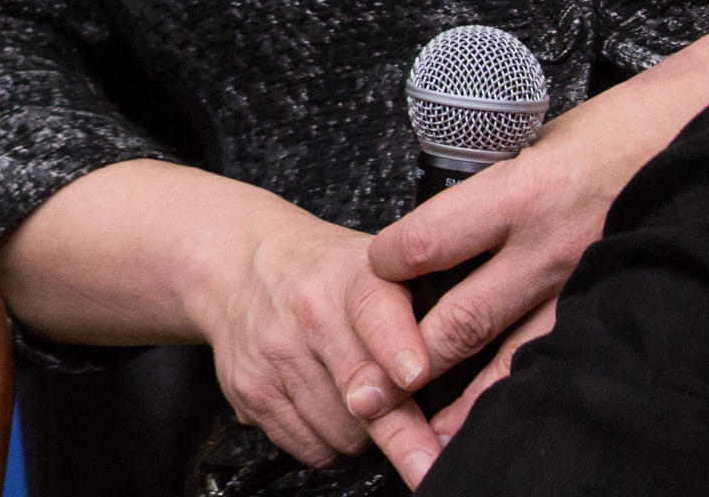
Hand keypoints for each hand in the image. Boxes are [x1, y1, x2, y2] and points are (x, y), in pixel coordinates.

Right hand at [187, 203, 443, 481]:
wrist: (237, 261)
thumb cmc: (327, 274)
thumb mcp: (379, 269)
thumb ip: (425, 315)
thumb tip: (472, 390)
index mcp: (349, 277)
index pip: (376, 313)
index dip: (396, 346)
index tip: (414, 375)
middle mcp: (306, 313)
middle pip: (366, 400)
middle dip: (403, 431)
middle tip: (425, 447)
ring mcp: (271, 355)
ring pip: (343, 435)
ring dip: (362, 434)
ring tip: (356, 397)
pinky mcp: (247, 391)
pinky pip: (310, 448)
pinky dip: (327, 441)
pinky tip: (324, 405)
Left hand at [367, 27, 708, 439]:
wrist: (704, 136)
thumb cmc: (619, 129)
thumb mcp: (535, 144)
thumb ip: (490, 191)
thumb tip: (440, 225)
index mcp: (518, 193)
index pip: (426, 242)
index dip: (388, 265)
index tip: (374, 277)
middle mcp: (548, 247)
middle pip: (464, 318)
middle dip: (413, 361)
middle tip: (374, 394)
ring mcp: (588, 283)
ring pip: (517, 355)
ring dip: (474, 399)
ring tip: (439, 434)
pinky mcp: (622, 303)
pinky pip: (569, 351)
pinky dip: (538, 382)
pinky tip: (520, 408)